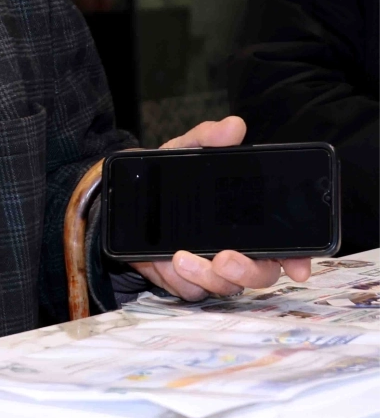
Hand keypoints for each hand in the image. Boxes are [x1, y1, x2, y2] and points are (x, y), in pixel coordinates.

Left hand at [131, 116, 312, 299]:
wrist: (120, 197)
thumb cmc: (164, 178)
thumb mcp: (183, 154)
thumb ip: (206, 140)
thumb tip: (233, 126)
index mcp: (248, 223)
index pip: (284, 247)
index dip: (297, 259)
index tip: (297, 267)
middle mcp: (236, 249)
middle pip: (260, 274)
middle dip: (248, 271)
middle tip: (226, 258)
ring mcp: (210, 268)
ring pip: (225, 287)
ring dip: (208, 276)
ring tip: (182, 257)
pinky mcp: (183, 280)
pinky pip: (190, 291)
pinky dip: (181, 281)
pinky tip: (168, 265)